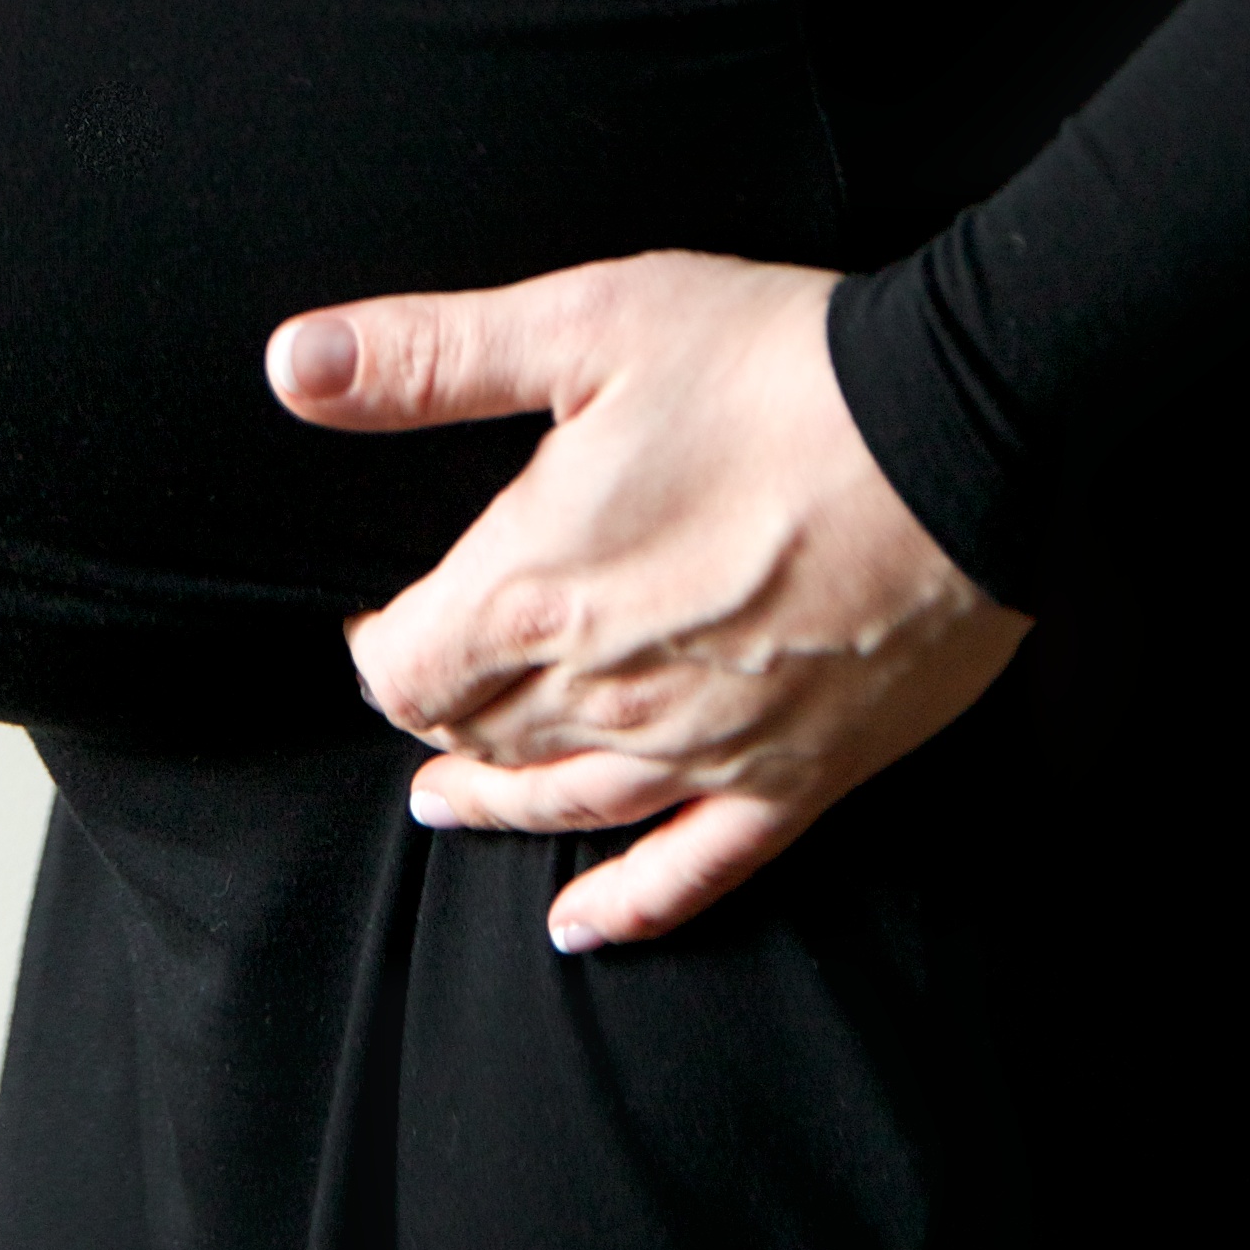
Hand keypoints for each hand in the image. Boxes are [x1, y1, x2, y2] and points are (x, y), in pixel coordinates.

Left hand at [263, 248, 1024, 953]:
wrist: (954, 430)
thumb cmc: (771, 365)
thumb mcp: (585, 325)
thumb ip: (431, 355)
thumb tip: (294, 363)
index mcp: (537, 588)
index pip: (404, 668)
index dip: (378, 648)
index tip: (380, 619)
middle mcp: (607, 694)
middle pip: (479, 736)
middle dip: (436, 714)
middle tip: (422, 689)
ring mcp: (703, 749)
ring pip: (565, 806)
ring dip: (496, 802)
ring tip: (450, 804)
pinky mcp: (797, 776)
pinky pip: (693, 868)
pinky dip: (629, 904)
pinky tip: (583, 925)